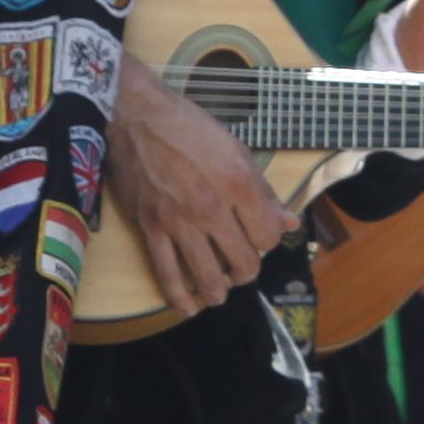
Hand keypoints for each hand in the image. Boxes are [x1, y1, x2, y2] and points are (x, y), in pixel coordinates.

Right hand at [102, 70, 299, 320]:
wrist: (134, 115)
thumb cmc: (187, 126)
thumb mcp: (235, 148)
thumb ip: (263, 190)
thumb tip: (289, 222)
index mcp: (237, 184)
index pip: (269, 236)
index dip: (270, 241)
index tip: (261, 236)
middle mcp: (211, 209)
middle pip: (244, 263)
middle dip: (247, 269)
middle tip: (242, 264)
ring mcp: (179, 223)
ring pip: (208, 278)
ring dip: (219, 291)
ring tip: (220, 290)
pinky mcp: (151, 229)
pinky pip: (167, 274)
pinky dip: (179, 298)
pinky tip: (189, 307)